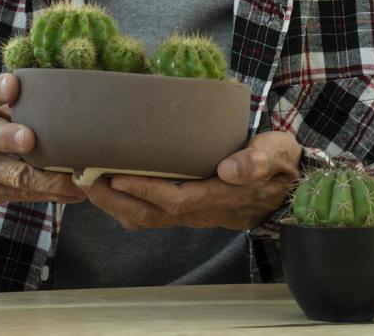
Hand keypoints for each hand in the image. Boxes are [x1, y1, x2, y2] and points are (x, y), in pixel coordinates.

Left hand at [83, 131, 301, 231]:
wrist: (288, 188)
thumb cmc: (279, 163)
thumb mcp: (277, 154)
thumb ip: (256, 161)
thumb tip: (228, 170)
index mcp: (221, 196)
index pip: (177, 199)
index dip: (146, 190)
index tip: (117, 175)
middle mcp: (202, 210)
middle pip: (151, 215)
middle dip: (115, 199)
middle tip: (85, 177)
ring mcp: (193, 212)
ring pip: (146, 219)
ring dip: (113, 204)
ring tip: (87, 181)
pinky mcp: (187, 208)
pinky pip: (150, 214)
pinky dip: (124, 203)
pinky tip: (108, 186)